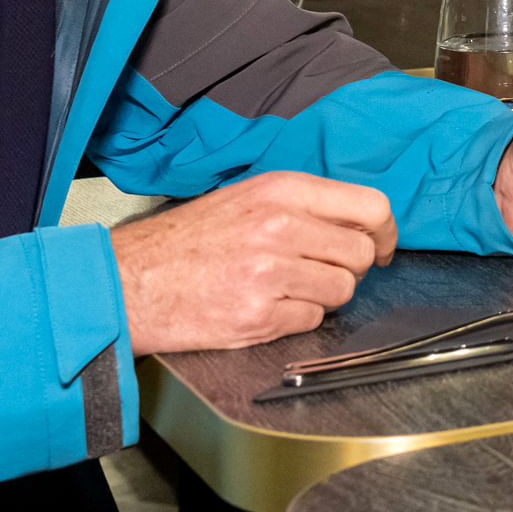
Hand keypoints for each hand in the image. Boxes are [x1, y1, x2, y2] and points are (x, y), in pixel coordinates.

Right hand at [113, 171, 398, 353]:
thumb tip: (358, 221)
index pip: (370, 206)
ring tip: (283, 288)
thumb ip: (303, 205)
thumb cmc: (186, 242)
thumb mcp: (247, 199)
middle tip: (320, 270)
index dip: (385, 231)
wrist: (127, 280)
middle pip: (361, 254)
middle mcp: (280, 227)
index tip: (381, 245)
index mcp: (282, 191)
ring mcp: (271, 273)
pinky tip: (264, 306)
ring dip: (322, 296)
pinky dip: (296, 319)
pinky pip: (311, 321)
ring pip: (342, 291)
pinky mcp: (259, 316)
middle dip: (350, 268)